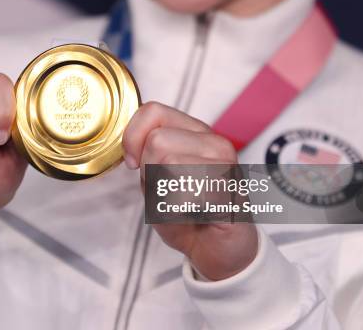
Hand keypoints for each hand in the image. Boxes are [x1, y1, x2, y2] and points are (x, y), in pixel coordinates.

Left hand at [122, 102, 257, 280]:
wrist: (220, 250)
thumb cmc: (188, 213)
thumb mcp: (155, 178)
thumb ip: (145, 156)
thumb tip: (132, 145)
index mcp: (195, 133)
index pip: (153, 111)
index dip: (133, 137)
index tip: (134, 164)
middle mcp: (214, 142)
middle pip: (156, 141)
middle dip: (150, 172)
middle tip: (168, 193)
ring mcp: (226, 165)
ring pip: (168, 163)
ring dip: (164, 193)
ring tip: (181, 204)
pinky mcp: (231, 192)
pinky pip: (185, 191)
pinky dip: (177, 210)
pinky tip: (193, 215)